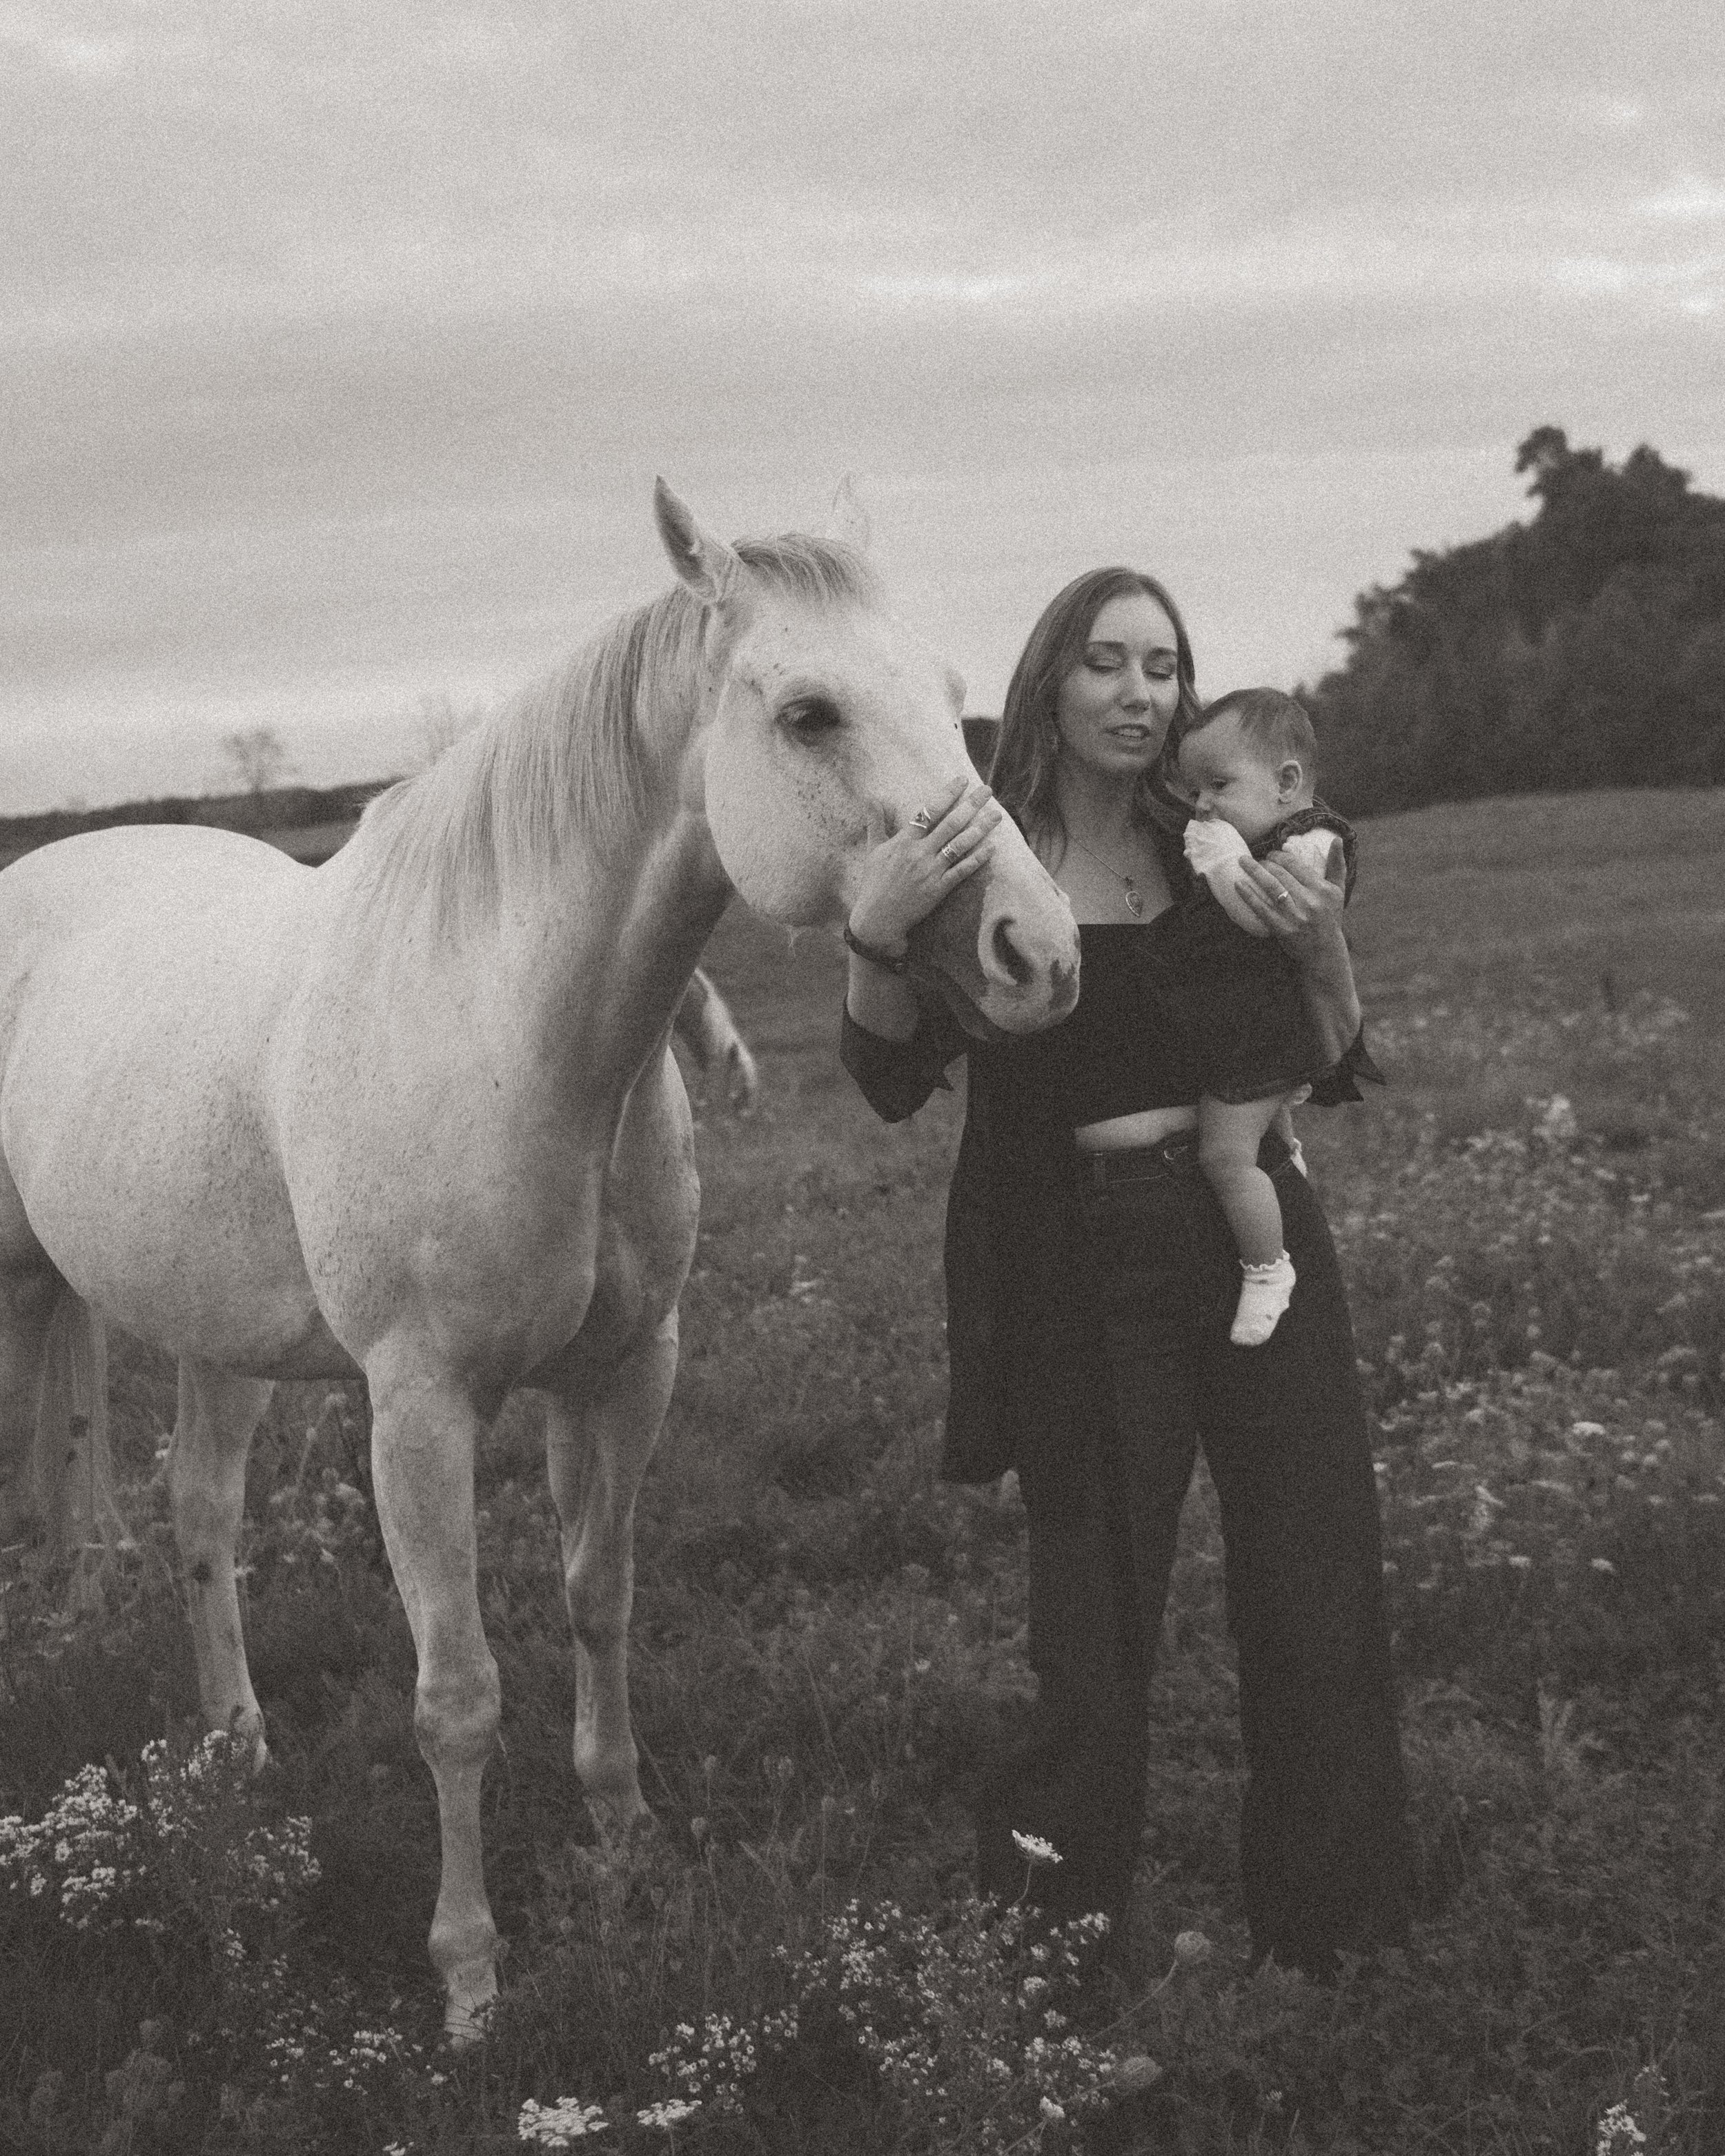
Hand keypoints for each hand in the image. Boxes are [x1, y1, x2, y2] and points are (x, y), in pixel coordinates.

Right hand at [848, 777, 1003, 953]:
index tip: (962, 780)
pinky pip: (962, 871)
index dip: (947, 794)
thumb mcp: (872, 850)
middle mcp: (919, 853)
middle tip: (987, 790)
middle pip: (950, 823)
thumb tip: (873, 798)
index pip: (928, 811)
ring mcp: (930, 871)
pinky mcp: (939, 889)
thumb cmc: (874, 883)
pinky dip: (977, 859)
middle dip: (971, 804)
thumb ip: (875, 822)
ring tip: (996, 814)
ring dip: (980, 828)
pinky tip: (992, 848)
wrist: (878, 918)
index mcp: (903, 841)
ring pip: (960, 845)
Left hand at [1232, 843, 1343, 954]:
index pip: (1295, 865)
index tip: (1271, 854)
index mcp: (1322, 889)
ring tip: (1242, 862)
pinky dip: (1248, 895)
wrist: (1324, 951)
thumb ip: (1337, 864)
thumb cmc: (1330, 916)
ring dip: (1254, 871)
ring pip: (1270, 887)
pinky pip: (1262, 909)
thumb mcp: (1338, 890)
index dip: (1279, 856)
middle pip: (1281, 874)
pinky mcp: (1282, 929)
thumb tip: (1337, 838)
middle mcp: (1309, 901)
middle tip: (1255, 859)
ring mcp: (1295, 915)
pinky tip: (1238, 884)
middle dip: (1265, 862)